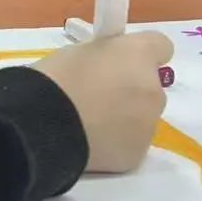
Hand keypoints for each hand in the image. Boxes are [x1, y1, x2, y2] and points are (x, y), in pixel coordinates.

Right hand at [33, 31, 173, 173]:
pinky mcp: (137, 155)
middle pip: (151, 86)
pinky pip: (130, 143)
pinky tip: (89, 141)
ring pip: (143, 117)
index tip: (120, 61)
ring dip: (124, 116)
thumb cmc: (53, 79)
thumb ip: (105, 56)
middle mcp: (153, 89)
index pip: (161, 45)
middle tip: (97, 95)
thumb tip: (110, 66)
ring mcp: (148, 125)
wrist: (40, 124)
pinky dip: (114, 141)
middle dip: (131, 89)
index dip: (139, 53)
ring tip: (88, 122)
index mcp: (137, 56)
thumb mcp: (78, 52)